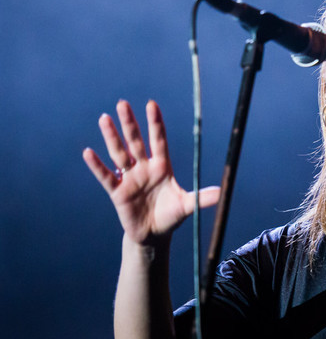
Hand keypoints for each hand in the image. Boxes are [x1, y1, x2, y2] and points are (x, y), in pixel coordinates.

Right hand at [83, 100, 219, 245]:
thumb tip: (223, 192)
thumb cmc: (171, 216)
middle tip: (123, 103)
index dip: (155, 123)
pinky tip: (88, 152)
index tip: (152, 104)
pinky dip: (97, 165)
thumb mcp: (188, 206)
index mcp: (162, 167)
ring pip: (119, 153)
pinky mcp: (117, 192)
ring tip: (104, 118)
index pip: (158, 140)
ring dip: (112, 137)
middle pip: (136, 142)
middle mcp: (144, 168)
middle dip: (130, 123)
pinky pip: (105, 176)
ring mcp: (129, 178)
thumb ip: (203, 197)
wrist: (153, 235)